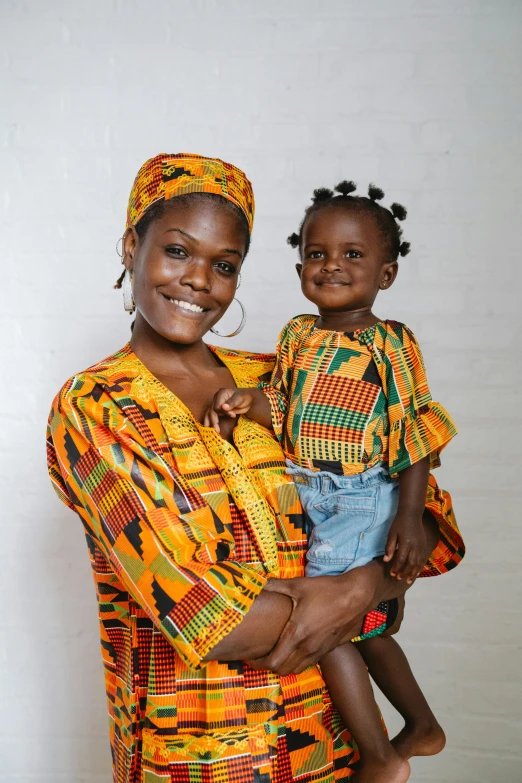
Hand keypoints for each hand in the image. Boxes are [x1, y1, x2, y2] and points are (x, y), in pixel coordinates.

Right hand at [203, 388, 253, 432]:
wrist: (248, 399)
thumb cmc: (245, 397)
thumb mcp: (240, 399)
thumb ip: (232, 403)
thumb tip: (223, 407)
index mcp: (221, 393)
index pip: (218, 406)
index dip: (224, 412)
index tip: (233, 415)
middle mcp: (216, 398)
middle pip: (212, 410)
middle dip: (214, 420)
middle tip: (217, 430)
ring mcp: (216, 403)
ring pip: (209, 413)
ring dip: (209, 422)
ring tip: (209, 431)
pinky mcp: (218, 409)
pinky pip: (212, 415)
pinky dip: (211, 421)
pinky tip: (210, 428)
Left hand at [247, 568, 376, 675]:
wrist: (357, 596)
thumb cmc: (327, 590)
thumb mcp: (298, 585)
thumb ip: (275, 585)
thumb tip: (257, 583)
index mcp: (297, 634)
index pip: (273, 662)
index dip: (258, 663)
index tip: (249, 656)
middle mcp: (308, 647)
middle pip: (282, 670)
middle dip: (268, 667)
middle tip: (258, 656)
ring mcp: (319, 650)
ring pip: (296, 669)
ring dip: (283, 666)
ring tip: (274, 654)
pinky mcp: (328, 649)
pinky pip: (308, 663)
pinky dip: (297, 662)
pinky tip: (293, 649)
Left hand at [383, 514, 427, 583]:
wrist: (412, 514)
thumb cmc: (399, 523)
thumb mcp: (391, 533)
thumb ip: (389, 547)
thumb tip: (386, 560)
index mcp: (406, 543)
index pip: (401, 559)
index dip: (396, 568)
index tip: (392, 573)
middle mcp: (416, 546)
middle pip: (411, 564)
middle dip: (404, 572)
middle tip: (398, 578)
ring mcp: (422, 546)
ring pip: (418, 563)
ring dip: (413, 573)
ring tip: (407, 581)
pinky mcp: (425, 546)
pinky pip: (423, 560)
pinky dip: (419, 568)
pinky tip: (415, 573)